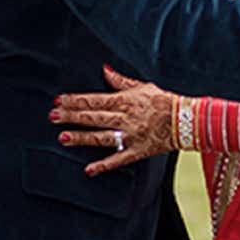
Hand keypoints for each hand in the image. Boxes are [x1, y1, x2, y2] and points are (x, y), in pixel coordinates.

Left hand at [50, 67, 183, 175]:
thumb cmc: (164, 101)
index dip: (75, 100)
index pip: (94, 100)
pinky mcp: (138, 151)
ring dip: (81, 138)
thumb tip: (104, 69)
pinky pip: (118, 160)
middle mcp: (125, 118)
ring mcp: (131, 136)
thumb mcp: (142, 86)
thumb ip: (120, 80)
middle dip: (71, 116)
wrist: (186, 120)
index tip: (58, 101)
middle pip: (93, 117)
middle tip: (52, 117)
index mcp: (125, 101)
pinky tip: (88, 169)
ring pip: (101, 138)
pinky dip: (104, 165)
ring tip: (63, 138)